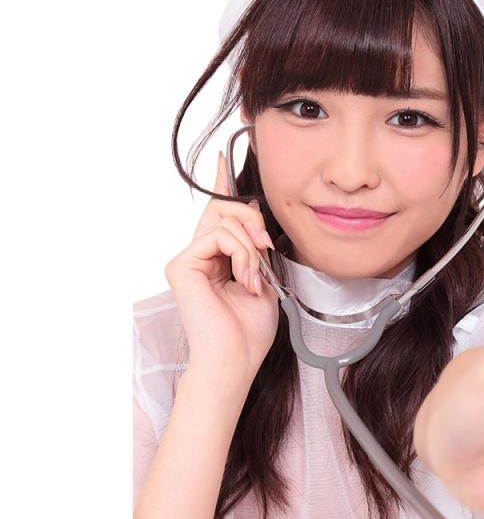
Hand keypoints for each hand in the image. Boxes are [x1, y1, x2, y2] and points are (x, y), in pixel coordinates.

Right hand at [164, 152, 279, 382]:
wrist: (235, 359)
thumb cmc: (249, 332)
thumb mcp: (262, 281)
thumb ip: (256, 250)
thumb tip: (255, 217)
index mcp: (216, 260)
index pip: (218, 215)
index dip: (221, 186)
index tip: (225, 159)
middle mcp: (198, 256)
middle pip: (223, 209)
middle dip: (252, 219)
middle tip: (267, 247)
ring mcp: (187, 260)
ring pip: (225, 221)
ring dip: (251, 247)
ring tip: (255, 278)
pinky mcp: (181, 264)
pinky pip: (218, 235)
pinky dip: (241, 254)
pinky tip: (245, 279)